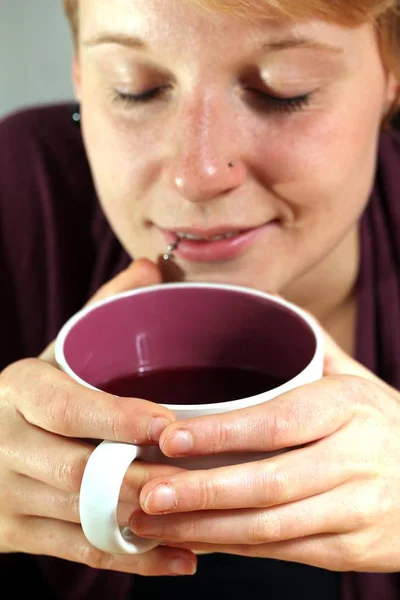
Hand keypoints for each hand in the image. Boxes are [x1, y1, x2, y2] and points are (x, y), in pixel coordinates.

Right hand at [0, 258, 196, 576]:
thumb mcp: (57, 351)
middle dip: (139, 479)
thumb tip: (153, 267)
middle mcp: (5, 443)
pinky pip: (78, 553)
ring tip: (204, 519)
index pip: (67, 407)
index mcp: (20, 391)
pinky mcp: (14, 534)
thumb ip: (103, 310)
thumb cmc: (34, 396)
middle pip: (76, 472)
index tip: (171, 427)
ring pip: (80, 518)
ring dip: (143, 524)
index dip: (118, 419)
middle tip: (200, 479)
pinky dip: (133, 560)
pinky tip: (181, 558)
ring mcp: (5, 495)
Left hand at [131, 327, 399, 572]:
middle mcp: (353, 459)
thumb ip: (309, 345)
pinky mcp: (351, 549)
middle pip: (269, 482)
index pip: (279, 422)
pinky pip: (283, 552)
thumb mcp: (356, 380)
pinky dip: (233, 548)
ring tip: (152, 521)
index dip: (222, 433)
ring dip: (206, 527)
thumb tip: (262, 301)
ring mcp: (354, 509)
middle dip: (202, 491)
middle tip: (147, 491)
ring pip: (270, 527)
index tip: (170, 436)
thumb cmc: (384, 424)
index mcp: (348, 406)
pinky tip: (194, 539)